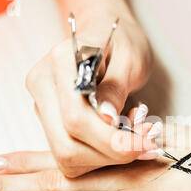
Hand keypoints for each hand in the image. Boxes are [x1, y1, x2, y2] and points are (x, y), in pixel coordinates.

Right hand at [25, 4, 154, 177]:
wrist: (106, 33)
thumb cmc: (121, 42)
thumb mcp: (131, 58)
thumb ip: (117, 87)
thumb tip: (107, 119)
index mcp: (60, 62)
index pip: (76, 118)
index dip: (112, 140)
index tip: (147, 143)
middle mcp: (43, 85)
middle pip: (66, 145)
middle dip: (111, 154)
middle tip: (147, 144)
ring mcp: (43, 106)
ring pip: (67, 157)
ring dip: (108, 157)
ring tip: (136, 135)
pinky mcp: (51, 123)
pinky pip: (72, 155)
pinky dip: (101, 156)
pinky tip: (120, 137)